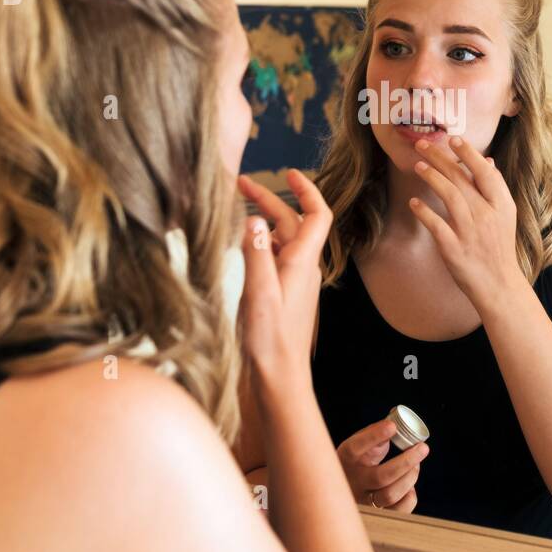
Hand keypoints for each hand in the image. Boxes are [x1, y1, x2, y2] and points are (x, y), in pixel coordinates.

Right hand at [236, 170, 331, 384]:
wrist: (279, 379)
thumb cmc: (271, 342)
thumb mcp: (259, 294)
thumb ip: (256, 255)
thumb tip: (253, 219)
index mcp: (301, 263)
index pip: (316, 215)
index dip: (306, 190)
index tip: (288, 172)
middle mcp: (301, 268)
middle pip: (291, 222)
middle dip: (268, 199)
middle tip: (239, 183)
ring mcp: (291, 281)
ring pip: (280, 239)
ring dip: (262, 220)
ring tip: (235, 207)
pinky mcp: (280, 294)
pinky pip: (272, 258)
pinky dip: (258, 242)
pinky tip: (241, 244)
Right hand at [337, 419, 429, 512]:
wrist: (341, 492)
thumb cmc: (358, 463)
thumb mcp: (359, 449)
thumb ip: (374, 437)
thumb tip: (395, 427)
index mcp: (345, 460)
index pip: (355, 448)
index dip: (374, 436)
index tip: (392, 426)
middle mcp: (353, 483)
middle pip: (380, 476)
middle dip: (406, 461)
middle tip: (423, 448)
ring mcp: (364, 503)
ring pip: (390, 495)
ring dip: (409, 477)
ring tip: (416, 464)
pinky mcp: (378, 515)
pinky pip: (399, 510)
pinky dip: (409, 495)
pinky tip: (408, 485)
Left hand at [409, 135, 523, 316]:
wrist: (499, 285)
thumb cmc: (499, 247)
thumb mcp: (506, 215)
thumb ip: (496, 188)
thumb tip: (488, 161)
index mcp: (501, 205)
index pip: (485, 171)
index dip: (469, 153)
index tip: (453, 139)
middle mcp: (487, 215)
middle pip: (461, 179)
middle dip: (440, 158)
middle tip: (423, 145)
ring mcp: (470, 232)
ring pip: (449, 196)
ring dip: (432, 178)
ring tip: (418, 166)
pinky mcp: (454, 249)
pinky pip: (437, 225)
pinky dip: (424, 212)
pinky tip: (414, 202)